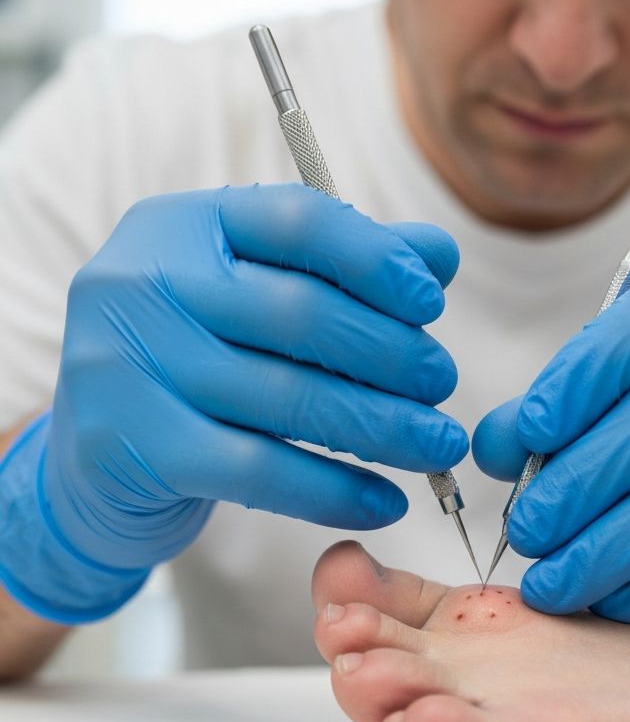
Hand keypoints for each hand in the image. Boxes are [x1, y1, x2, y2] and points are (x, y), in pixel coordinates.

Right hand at [0, 184, 466, 620]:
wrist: (96, 459)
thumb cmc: (199, 362)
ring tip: (439, 446)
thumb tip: (440, 255)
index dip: (378, 260)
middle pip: (300, 314)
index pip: (298, 220)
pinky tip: (387, 501)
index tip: (432, 303)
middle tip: (442, 384)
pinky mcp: (130, 448)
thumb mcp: (259, 298)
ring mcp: (127, 365)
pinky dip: (336, 491)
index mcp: (185, 226)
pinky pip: (259, 472)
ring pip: (288, 399)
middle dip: (392, 354)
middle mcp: (144, 282)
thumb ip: (347, 268)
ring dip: (384, 428)